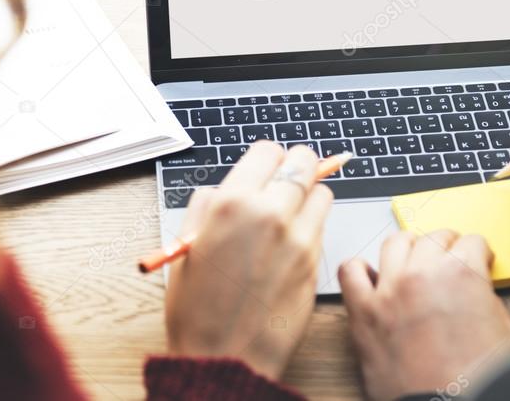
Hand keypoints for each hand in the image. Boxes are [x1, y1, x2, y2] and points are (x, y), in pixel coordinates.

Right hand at [164, 141, 332, 380]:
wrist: (225, 359)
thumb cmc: (198, 310)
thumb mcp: (186, 246)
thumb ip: (207, 207)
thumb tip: (224, 189)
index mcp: (233, 204)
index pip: (268, 151)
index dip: (266, 159)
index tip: (264, 168)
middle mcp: (271, 213)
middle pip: (304, 162)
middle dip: (295, 167)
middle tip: (285, 180)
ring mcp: (299, 238)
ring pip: (322, 191)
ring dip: (309, 195)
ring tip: (289, 214)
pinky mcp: (316, 261)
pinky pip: (323, 226)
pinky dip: (312, 225)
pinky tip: (291, 243)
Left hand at [339, 230, 509, 400]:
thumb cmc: (478, 379)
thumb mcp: (506, 330)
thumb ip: (488, 298)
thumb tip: (477, 290)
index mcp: (462, 273)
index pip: (472, 242)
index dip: (479, 253)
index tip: (477, 260)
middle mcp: (423, 273)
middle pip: (435, 237)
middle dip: (447, 246)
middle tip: (450, 260)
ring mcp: (390, 290)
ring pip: (395, 242)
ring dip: (409, 247)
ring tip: (414, 261)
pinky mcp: (364, 312)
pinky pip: (351, 272)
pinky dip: (360, 270)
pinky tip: (372, 277)